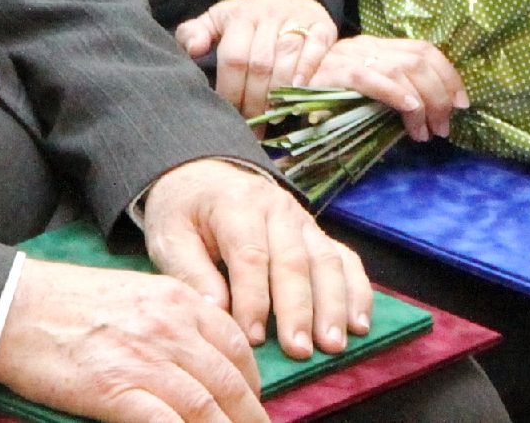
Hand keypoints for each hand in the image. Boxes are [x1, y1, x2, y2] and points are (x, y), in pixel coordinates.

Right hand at [0, 256, 265, 422]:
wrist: (15, 308)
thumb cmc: (67, 303)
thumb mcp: (134, 294)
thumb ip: (171, 318)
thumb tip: (196, 352)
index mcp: (177, 301)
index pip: (236, 344)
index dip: (252, 381)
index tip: (253, 402)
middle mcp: (172, 327)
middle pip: (231, 382)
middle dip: (249, 416)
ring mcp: (147, 360)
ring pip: (208, 408)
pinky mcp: (118, 390)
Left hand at [142, 158, 372, 362]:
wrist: (204, 177)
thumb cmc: (184, 213)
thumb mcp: (170, 237)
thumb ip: (191, 272)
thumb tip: (217, 310)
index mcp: (236, 204)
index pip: (251, 255)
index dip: (254, 299)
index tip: (254, 338)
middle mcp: (276, 208)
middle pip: (294, 261)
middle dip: (298, 310)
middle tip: (300, 351)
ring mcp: (302, 220)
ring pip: (326, 261)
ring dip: (333, 305)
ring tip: (333, 344)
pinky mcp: (317, 233)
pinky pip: (345, 258)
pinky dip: (357, 290)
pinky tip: (359, 323)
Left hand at [174, 0, 335, 116]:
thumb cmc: (246, 17)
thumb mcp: (216, 20)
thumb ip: (195, 33)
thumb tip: (193, 49)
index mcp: (239, 16)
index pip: (233, 57)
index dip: (231, 90)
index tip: (229, 116)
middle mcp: (269, 16)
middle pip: (260, 63)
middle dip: (254, 100)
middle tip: (252, 127)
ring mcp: (297, 19)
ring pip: (287, 58)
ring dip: (279, 92)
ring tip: (272, 117)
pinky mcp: (322, 26)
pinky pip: (317, 48)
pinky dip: (308, 70)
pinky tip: (298, 91)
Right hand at [308, 36, 468, 142]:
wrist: (281, 90)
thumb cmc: (324, 96)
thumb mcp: (363, 90)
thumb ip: (391, 92)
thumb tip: (429, 114)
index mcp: (378, 47)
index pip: (424, 50)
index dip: (449, 75)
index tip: (462, 103)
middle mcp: (369, 46)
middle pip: (420, 60)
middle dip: (441, 94)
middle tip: (444, 126)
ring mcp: (352, 57)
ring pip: (403, 69)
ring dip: (425, 102)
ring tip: (428, 131)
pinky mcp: (336, 74)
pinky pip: (372, 79)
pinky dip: (397, 94)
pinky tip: (411, 110)